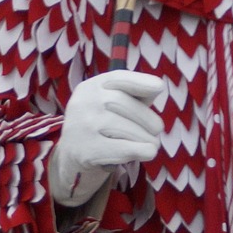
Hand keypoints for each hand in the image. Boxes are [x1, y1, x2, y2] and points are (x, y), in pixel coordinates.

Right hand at [47, 70, 166, 206]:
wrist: (73, 154)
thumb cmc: (103, 123)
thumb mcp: (111, 102)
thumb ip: (134, 94)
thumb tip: (156, 87)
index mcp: (91, 87)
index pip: (118, 78)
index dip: (141, 82)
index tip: (158, 88)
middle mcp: (84, 103)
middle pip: (126, 105)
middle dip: (149, 119)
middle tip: (156, 130)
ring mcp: (84, 127)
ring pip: (129, 130)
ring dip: (148, 139)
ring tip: (151, 144)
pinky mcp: (87, 151)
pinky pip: (127, 149)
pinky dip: (144, 152)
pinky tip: (146, 153)